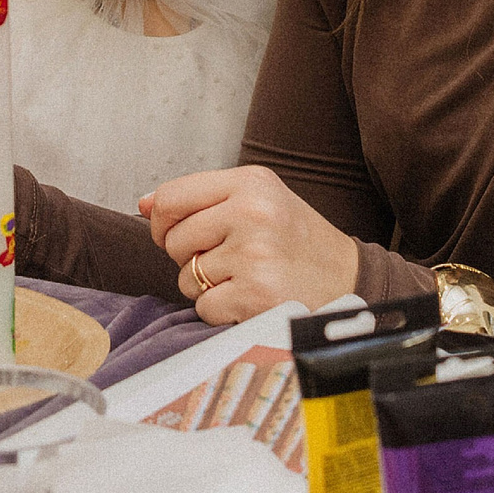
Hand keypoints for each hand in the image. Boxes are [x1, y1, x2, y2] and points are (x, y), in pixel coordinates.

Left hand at [143, 165, 361, 325]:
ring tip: (245, 277)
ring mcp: (254, 254)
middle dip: (190, 257)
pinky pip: (204, 307)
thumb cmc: (297, 240)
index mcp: (251, 182)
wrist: (350, 278)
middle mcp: (252, 212)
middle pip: (176, 241)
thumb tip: (144, 204)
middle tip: (226, 259)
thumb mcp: (258, 200)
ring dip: (207, 286)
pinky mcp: (255, 294)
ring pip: (187, 277)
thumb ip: (201, 199)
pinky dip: (221, 310)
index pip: (172, 196)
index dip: (161, 221)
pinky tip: (251, 297)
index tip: (171, 234)